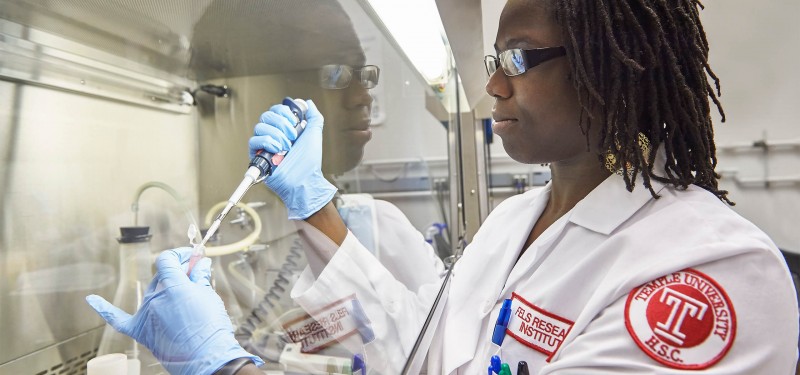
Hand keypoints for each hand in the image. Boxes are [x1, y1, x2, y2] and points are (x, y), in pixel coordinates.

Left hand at [86, 247, 262, 374]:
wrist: (207, 359)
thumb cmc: (210, 329)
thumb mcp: (209, 296)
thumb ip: (199, 277)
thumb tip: (199, 264)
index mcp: (172, 286)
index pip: (167, 260)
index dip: (179, 255)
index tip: (189, 257)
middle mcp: (155, 298)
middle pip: (160, 276)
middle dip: (177, 273)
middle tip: (193, 276)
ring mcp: (146, 314)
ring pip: (151, 293)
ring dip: (164, 290)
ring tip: (183, 297)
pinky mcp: (141, 331)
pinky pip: (118, 319)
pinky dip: (104, 309)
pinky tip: (92, 299)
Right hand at [249, 100, 336, 219]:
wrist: (304, 179)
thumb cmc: (309, 162)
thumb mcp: (314, 134)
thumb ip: (313, 116)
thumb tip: (309, 103)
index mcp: (285, 129)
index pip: (276, 110)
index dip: (283, 112)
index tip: (294, 121)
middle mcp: (273, 135)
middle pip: (266, 116)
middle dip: (281, 124)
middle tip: (292, 136)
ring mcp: (265, 145)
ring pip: (259, 126)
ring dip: (276, 135)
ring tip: (285, 147)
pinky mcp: (257, 155)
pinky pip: (253, 140)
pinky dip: (266, 142)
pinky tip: (276, 149)